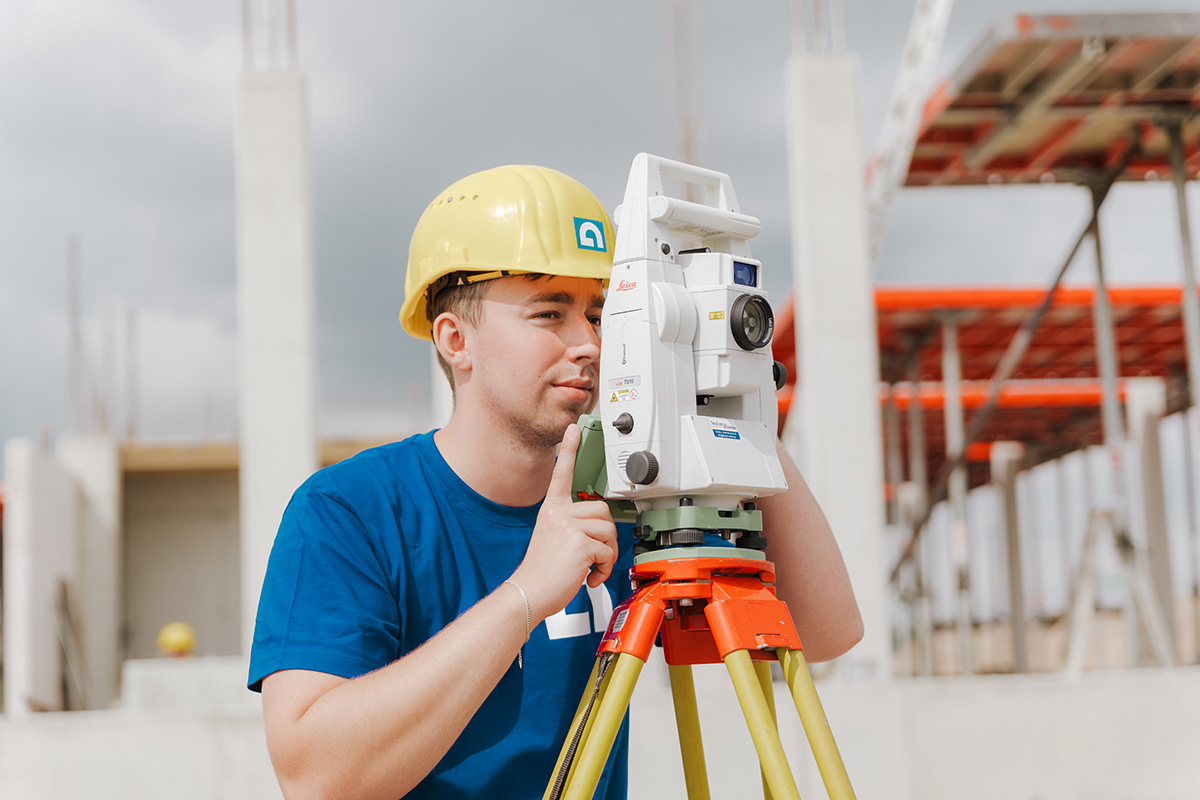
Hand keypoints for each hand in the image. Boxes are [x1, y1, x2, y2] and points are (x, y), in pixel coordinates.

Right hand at [510, 424, 618, 621]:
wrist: (529, 593)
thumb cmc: (542, 572)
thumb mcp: (553, 538)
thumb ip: (572, 525)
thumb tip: (598, 528)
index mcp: (552, 510)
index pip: (562, 473)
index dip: (569, 448)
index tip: (574, 428)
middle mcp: (559, 513)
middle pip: (603, 511)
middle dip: (607, 536)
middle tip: (595, 555)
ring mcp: (568, 526)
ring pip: (609, 531)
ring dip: (607, 555)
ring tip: (590, 567)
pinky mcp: (579, 543)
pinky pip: (608, 552)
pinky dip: (604, 569)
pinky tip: (588, 577)